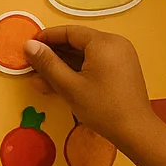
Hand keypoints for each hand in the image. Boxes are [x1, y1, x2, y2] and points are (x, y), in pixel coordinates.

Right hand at [24, 26, 154, 152]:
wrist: (137, 133)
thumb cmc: (102, 108)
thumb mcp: (70, 86)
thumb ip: (47, 64)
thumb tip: (29, 45)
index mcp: (104, 42)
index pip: (70, 32)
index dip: (47, 37)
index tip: (30, 46)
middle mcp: (115, 43)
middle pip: (78, 42)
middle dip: (55, 54)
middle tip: (34, 65)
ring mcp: (121, 56)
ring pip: (86, 54)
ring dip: (65, 64)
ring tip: (43, 77)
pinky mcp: (123, 68)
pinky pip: (96, 62)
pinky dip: (79, 70)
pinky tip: (62, 82)